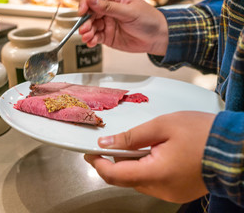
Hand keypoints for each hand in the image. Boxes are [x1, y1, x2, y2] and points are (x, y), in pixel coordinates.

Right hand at [78, 0, 167, 55]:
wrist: (158, 38)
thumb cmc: (149, 20)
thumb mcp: (130, 12)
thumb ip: (110, 8)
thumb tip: (92, 1)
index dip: (86, 2)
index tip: (82, 10)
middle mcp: (109, 10)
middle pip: (90, 12)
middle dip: (85, 21)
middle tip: (84, 28)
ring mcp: (108, 23)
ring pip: (91, 26)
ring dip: (87, 31)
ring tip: (87, 37)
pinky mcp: (108, 36)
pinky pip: (96, 37)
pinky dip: (91, 40)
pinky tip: (91, 42)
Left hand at [84, 111, 215, 202]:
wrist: (235, 147)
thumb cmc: (203, 133)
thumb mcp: (162, 126)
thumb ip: (131, 136)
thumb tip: (106, 143)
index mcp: (156, 174)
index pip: (115, 175)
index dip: (98, 163)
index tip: (90, 152)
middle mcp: (161, 189)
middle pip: (125, 179)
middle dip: (115, 161)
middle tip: (113, 143)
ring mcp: (170, 193)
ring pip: (138, 180)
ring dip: (131, 164)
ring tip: (139, 144)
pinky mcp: (177, 191)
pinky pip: (152, 182)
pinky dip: (146, 168)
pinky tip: (152, 153)